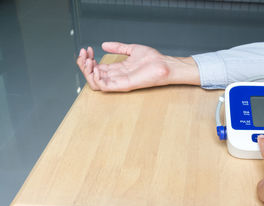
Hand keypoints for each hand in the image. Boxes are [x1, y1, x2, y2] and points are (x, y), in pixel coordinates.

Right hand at [76, 42, 199, 91]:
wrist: (165, 65)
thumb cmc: (153, 59)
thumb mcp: (132, 49)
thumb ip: (118, 47)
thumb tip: (104, 44)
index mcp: (117, 69)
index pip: (96, 68)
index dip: (88, 59)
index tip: (87, 49)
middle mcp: (116, 77)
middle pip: (93, 75)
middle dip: (84, 64)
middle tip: (84, 54)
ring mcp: (119, 82)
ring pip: (95, 82)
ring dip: (87, 71)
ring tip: (88, 60)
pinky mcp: (124, 85)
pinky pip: (105, 87)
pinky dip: (96, 78)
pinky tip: (96, 68)